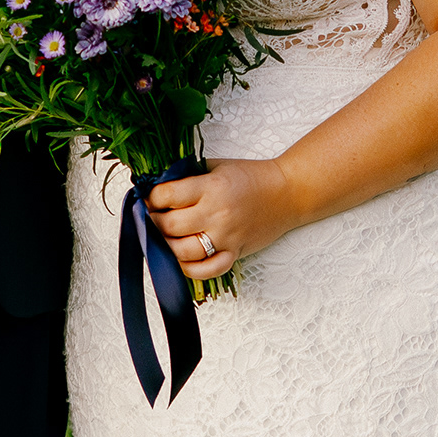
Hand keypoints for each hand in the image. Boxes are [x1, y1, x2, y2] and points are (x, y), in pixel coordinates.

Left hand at [144, 160, 295, 280]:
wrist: (288, 192)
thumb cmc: (253, 177)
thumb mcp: (217, 166)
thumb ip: (189, 175)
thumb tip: (158, 184)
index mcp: (211, 187)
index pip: (167, 196)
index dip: (151, 198)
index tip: (149, 198)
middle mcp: (217, 214)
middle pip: (169, 226)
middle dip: (153, 222)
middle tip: (151, 217)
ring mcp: (226, 237)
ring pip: (183, 252)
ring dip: (165, 246)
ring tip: (163, 237)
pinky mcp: (235, 253)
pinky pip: (207, 271)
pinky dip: (190, 270)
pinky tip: (181, 260)